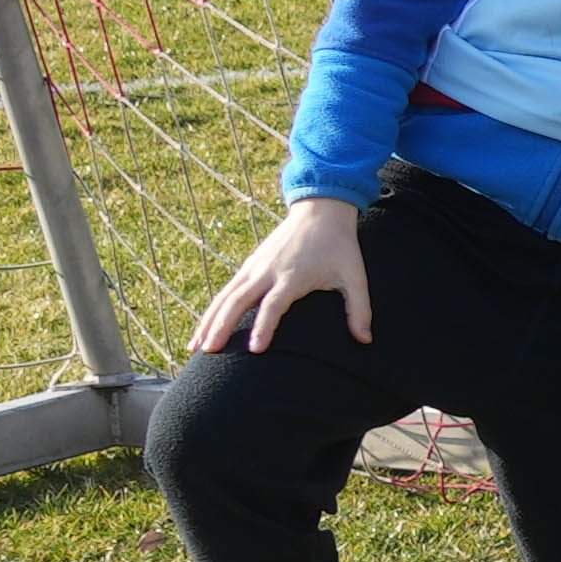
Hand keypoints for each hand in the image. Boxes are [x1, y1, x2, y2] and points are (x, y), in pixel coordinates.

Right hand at [196, 197, 375, 354]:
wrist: (320, 210)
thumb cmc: (339, 246)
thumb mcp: (355, 275)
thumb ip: (360, 309)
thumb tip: (365, 340)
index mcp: (293, 275)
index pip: (274, 304)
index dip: (264, 326)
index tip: (255, 348)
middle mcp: (268, 271)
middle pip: (238, 301)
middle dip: (221, 326)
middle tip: (209, 351)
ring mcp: (254, 267)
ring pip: (225, 296)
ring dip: (208, 321)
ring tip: (195, 347)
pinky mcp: (249, 265)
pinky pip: (226, 290)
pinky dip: (212, 310)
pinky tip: (203, 329)